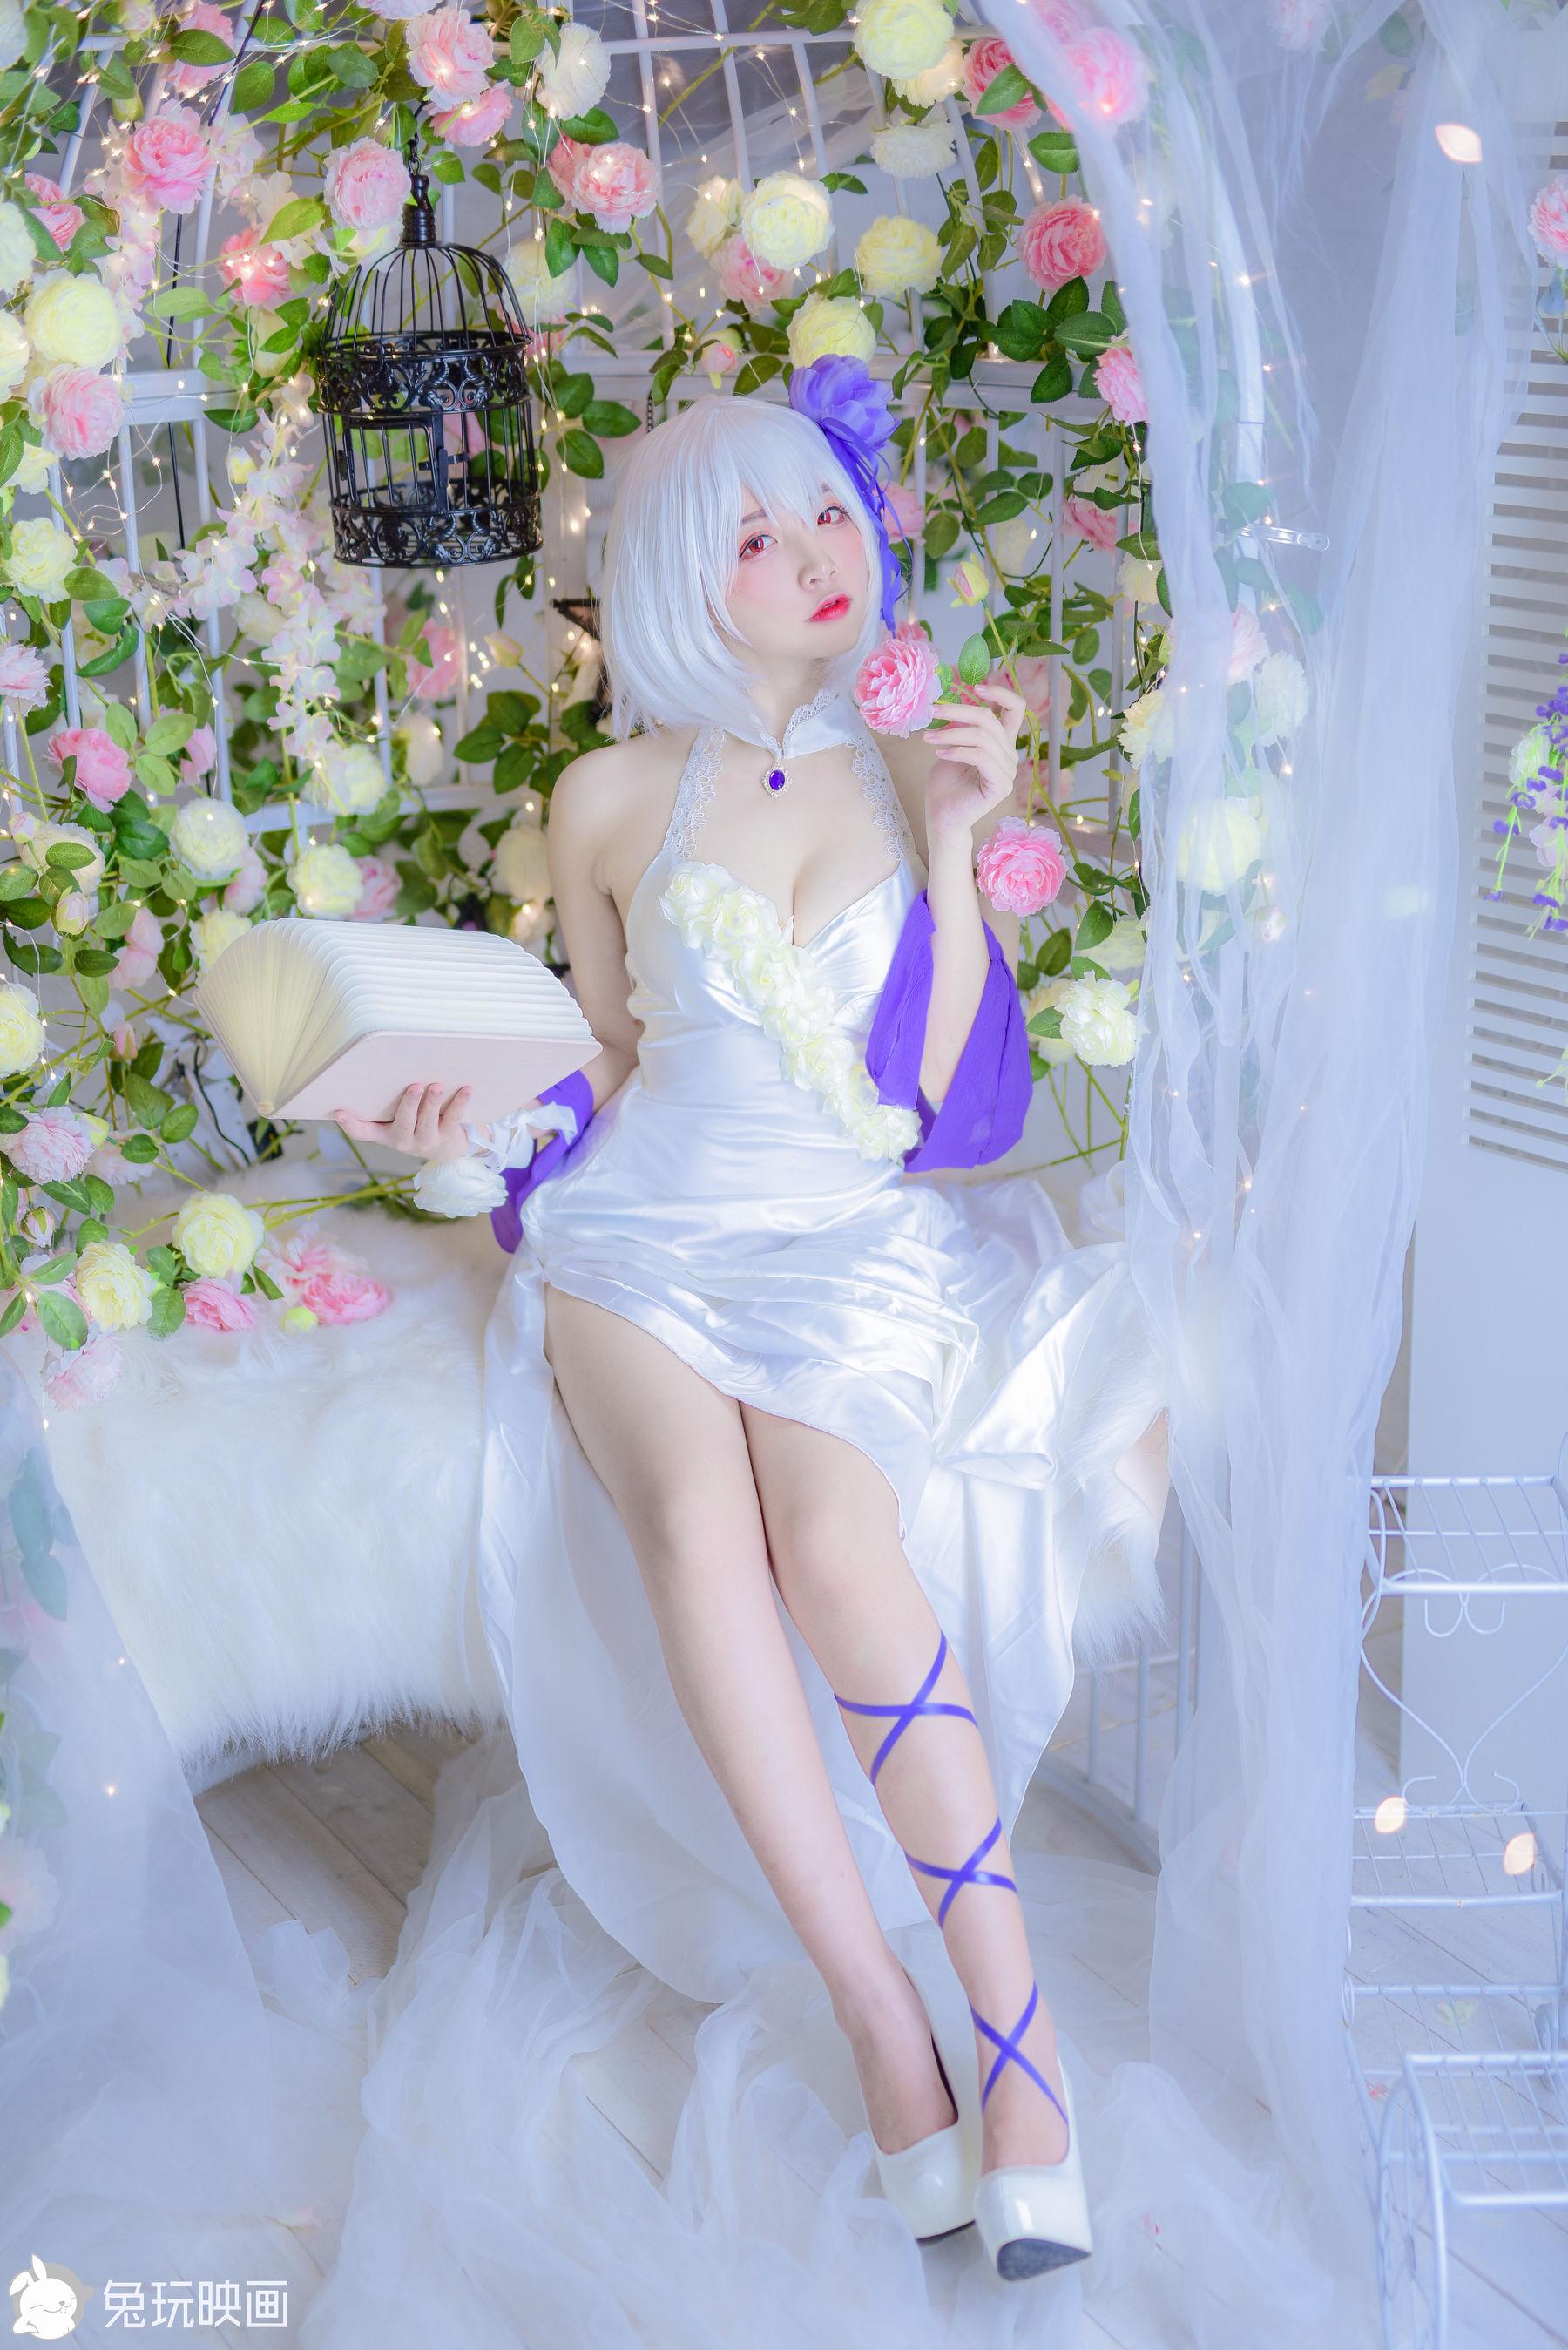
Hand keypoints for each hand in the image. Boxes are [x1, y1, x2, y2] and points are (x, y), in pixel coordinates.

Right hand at [333, 1080, 477, 1162]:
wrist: (447, 1149)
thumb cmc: (415, 1125)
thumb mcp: (395, 1119)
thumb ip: (385, 1104)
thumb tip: (376, 1067)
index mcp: (386, 1134)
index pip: (363, 1133)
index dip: (350, 1124)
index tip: (338, 1112)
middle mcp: (404, 1141)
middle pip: (403, 1123)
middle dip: (409, 1105)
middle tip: (415, 1086)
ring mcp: (427, 1141)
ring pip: (428, 1122)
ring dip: (432, 1103)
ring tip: (435, 1085)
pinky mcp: (448, 1137)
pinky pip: (453, 1118)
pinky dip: (460, 1103)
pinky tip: (466, 1089)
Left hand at [920, 677, 1025, 841]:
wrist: (941, 817)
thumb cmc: (945, 784)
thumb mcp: (952, 746)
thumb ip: (960, 726)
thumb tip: (951, 699)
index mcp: (1001, 742)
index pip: (1015, 709)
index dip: (1000, 693)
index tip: (975, 687)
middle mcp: (1009, 755)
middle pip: (989, 719)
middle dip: (957, 711)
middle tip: (932, 712)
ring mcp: (1008, 772)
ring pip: (982, 737)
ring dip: (950, 734)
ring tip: (928, 738)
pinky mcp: (1000, 786)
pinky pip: (980, 756)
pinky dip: (958, 751)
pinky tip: (940, 753)